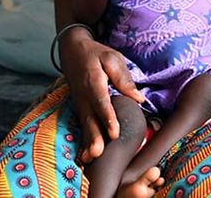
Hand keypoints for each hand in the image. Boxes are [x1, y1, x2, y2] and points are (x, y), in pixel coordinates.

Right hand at [59, 30, 143, 162]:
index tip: (115, 133)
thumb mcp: (111, 58)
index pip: (101, 103)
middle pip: (90, 119)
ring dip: (87, 142)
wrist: (71, 50)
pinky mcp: (79, 108)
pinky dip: (83, 140)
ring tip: (91, 158)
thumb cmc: (95, 54)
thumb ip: (123, 78)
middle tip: (98, 154)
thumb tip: (139, 99)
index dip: (108, 119)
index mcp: (93, 82)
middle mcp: (84, 96)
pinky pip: (82, 126)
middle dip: (94, 137)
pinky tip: (86, 156)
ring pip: (85, 125)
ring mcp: (80, 103)